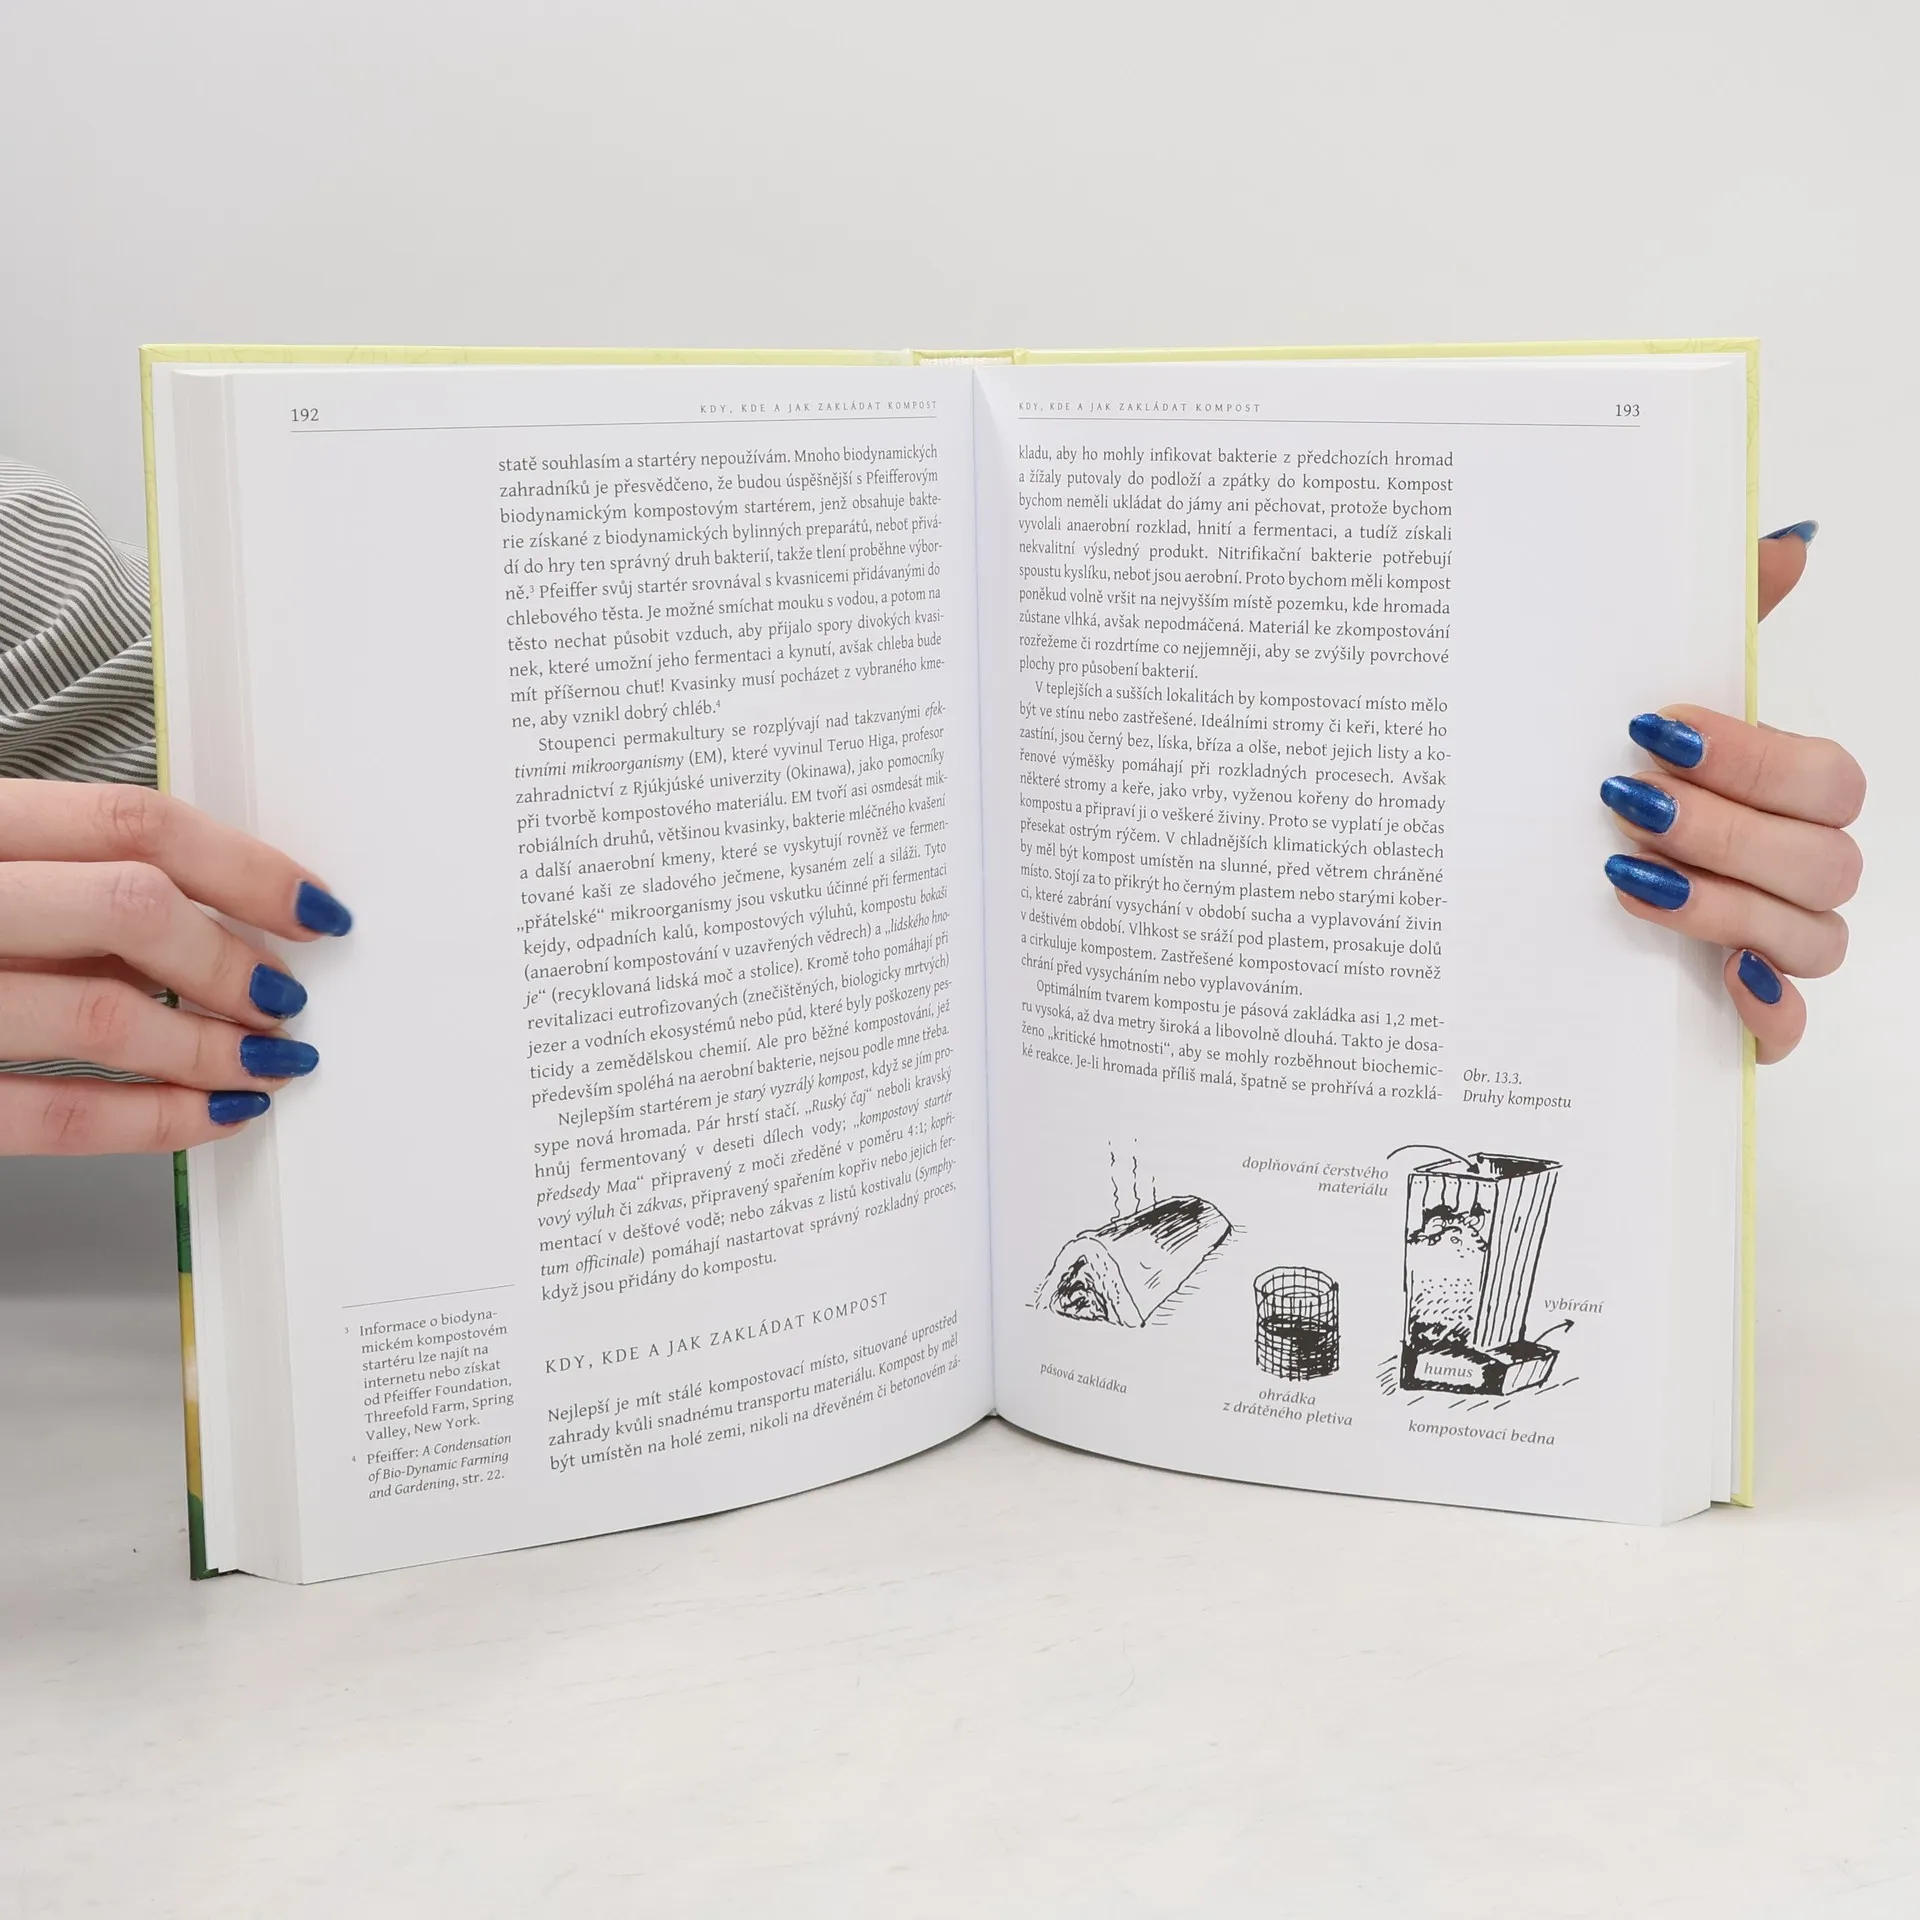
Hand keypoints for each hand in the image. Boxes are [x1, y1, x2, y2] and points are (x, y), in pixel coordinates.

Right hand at [0, 782, 350, 1152]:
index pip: (132, 823)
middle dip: (234, 961)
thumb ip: (72, 881)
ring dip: (213, 1047)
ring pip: (106, 1013)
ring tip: (264, 1061)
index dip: (247, 867)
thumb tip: (219, 912)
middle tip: (285, 995)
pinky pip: (57, 1113)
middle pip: (133, 908)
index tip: (312, 908)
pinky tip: (208, 1115)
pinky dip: (154, 1121)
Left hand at [1601, 524, 1862, 1062]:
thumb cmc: (1613, 786)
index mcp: (1786, 798)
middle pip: (1826, 857)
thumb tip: (1788, 539)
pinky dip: (1770, 1011)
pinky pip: (1794, 1029)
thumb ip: (1723, 625)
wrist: (1526, 887)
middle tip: (1628, 805)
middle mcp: (1797, 873)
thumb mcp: (1647, 705)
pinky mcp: (1746, 1017)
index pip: (1827, 779)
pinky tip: (1723, 978)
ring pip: (1813, 936)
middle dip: (1726, 827)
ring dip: (1722, 902)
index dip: (1753, 756)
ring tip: (1625, 875)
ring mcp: (1777, 947)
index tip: (1653, 731)